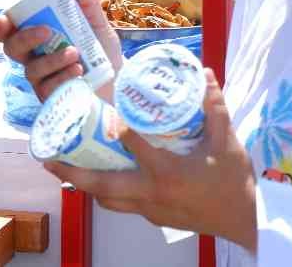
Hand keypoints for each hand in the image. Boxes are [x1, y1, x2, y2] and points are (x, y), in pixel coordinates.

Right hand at [0, 0, 122, 101]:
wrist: (119, 81)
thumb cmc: (101, 51)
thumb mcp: (97, 24)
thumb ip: (87, 3)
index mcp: (38, 37)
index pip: (10, 31)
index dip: (1, 26)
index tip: (4, 20)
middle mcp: (34, 57)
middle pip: (12, 48)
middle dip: (26, 37)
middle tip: (46, 30)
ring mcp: (40, 78)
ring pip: (31, 69)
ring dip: (52, 59)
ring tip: (75, 52)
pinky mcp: (50, 96)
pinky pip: (47, 87)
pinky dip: (62, 76)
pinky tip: (78, 70)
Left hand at [47, 69, 258, 251]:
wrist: (243, 219)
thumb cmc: (234, 179)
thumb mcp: (227, 140)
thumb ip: (214, 107)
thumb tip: (204, 73)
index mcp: (167, 171)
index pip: (134, 145)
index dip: (118, 127)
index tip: (104, 110)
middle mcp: (151, 192)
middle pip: (101, 185)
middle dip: (71, 172)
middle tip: (48, 157)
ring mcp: (149, 208)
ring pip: (106, 200)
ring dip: (85, 185)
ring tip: (66, 170)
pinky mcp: (154, 217)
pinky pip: (121, 205)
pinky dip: (107, 193)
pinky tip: (107, 179)